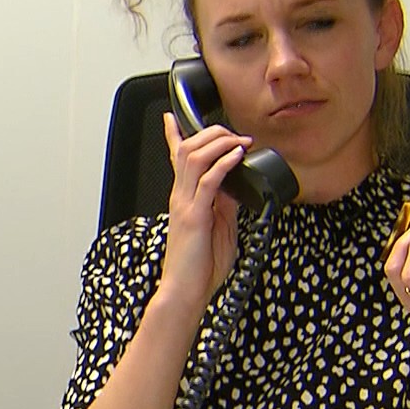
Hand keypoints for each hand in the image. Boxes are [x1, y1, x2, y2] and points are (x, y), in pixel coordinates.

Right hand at [156, 112, 244, 313]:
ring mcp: (186, 204)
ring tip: (238, 141)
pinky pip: (209, 180)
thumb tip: (236, 185)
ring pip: (194, 157)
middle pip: (187, 149)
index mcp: (184, 199)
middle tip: (233, 133)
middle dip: (211, 133)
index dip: (172, 135)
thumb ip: (224, 204)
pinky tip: (237, 156)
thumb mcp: (219, 228)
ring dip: (219, 143)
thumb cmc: (200, 267)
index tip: (172, 118)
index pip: (175, 159)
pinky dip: (223, 163)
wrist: (186, 290)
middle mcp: (181, 197)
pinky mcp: (195, 215)